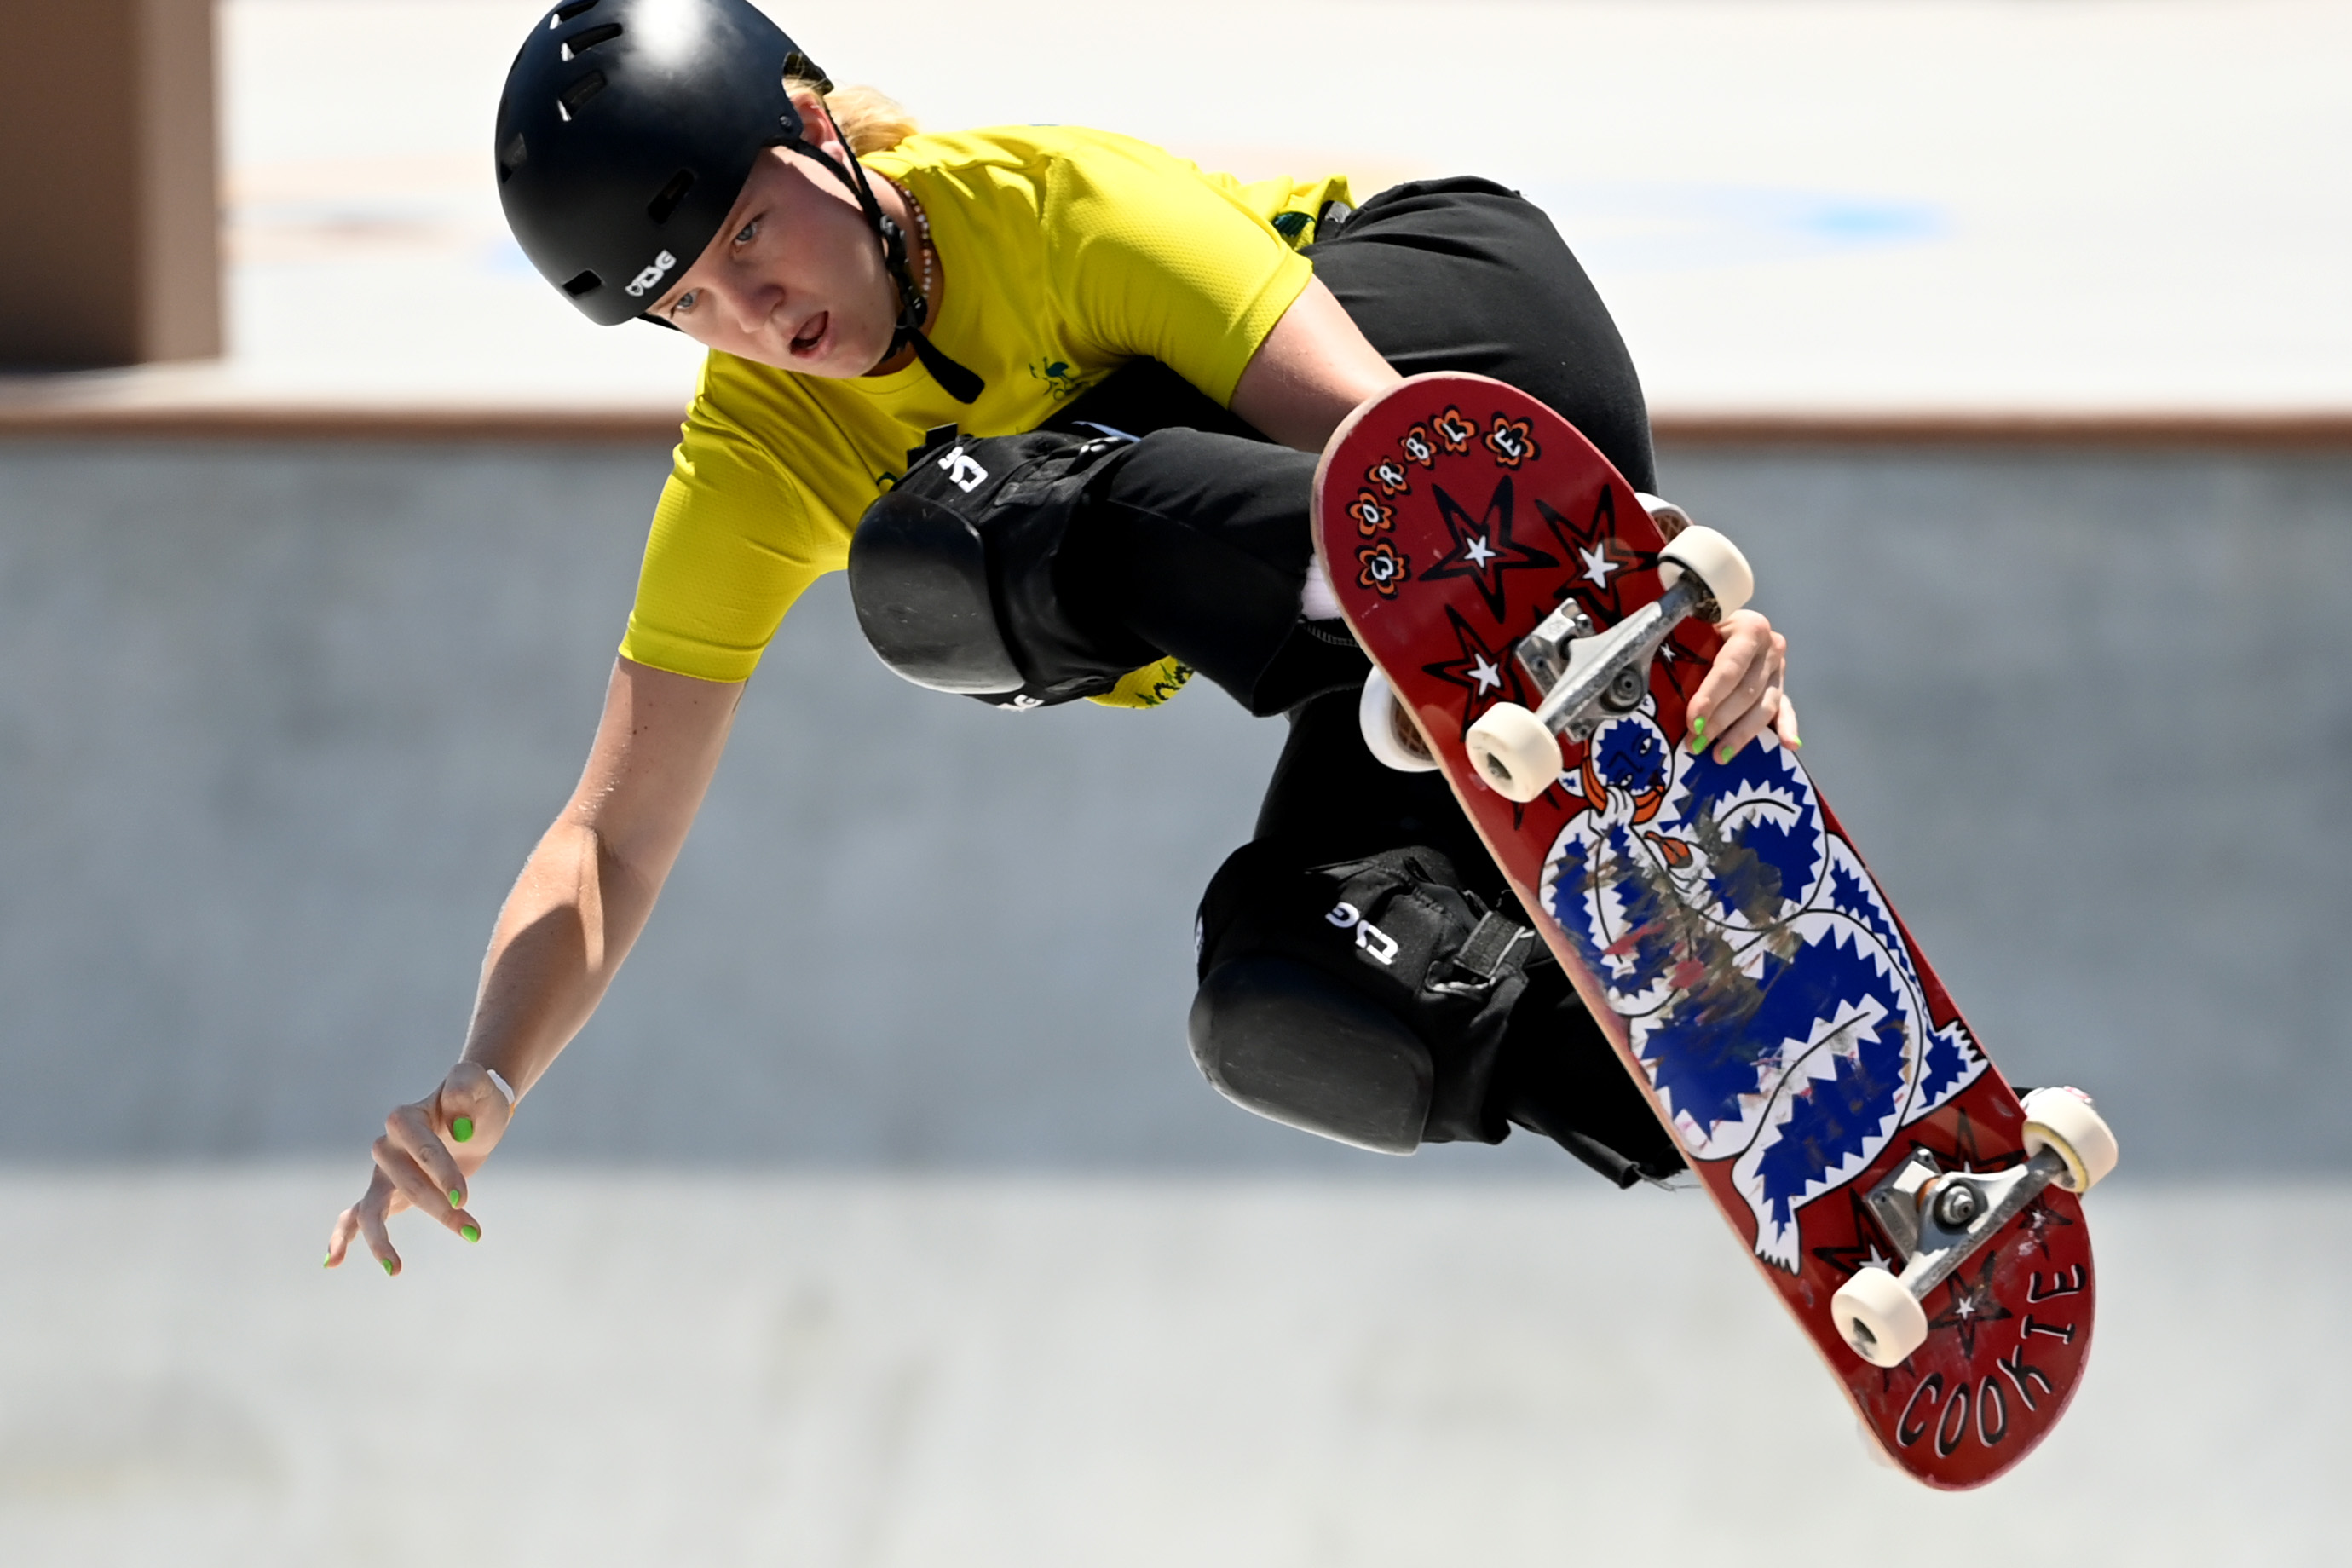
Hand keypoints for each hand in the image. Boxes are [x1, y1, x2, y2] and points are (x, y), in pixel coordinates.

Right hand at [324, 1062, 514, 1275]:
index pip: (421, 1150)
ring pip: (373, 1209)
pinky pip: (356, 1216)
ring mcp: (382, 1172)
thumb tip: (459, 1128)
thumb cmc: (477, 1100)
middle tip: (473, 1232)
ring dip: (385, 1240)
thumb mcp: (479, 1085)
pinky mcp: (386, 1192)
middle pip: (406, 1184)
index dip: (441, 1175)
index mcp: (405, 1118)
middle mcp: (386, 1145)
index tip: (464, 1200)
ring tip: (395, 1270)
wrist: (473, 1115)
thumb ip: (468, 1087)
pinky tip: (334, 1262)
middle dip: (438, 1209)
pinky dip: (343, 1237)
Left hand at [1686, 609, 1799, 760]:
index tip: (1693, 720)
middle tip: (1696, 743)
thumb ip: (1686, 648)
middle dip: (1719, 722)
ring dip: (1741, 734)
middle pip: (1746, 692)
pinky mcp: (1781, 686)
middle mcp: (1770, 648)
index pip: (1729, 668)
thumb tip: (1654, 676)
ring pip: (1764, 707)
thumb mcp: (1695, 630)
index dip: (1710, 696)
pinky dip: (1788, 727)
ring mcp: (1779, 669)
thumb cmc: (1702, 628)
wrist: (1725, 621)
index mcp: (1749, 629)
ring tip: (1719, 755)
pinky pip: (1785, 709)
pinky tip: (1789, 744)